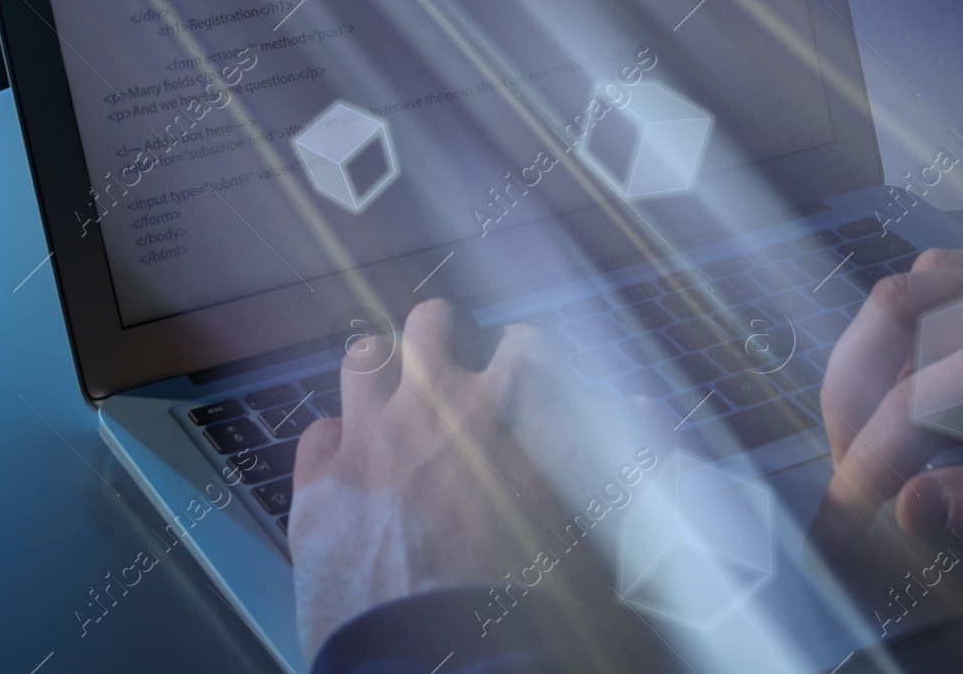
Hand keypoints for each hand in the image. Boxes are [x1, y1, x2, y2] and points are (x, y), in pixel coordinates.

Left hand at [286, 299, 631, 660]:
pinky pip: (319, 430)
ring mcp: (374, 440)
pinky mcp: (321, 487)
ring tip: (393, 401)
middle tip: (453, 364)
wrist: (453, 672)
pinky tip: (354, 468)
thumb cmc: (539, 611)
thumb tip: (643, 408)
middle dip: (446, 336)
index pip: (525, 342)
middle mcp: (442, 409)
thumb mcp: (610, 530)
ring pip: (365, 358)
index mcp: (517, 413)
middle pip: (433, 323)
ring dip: (383, 374)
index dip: (526, 356)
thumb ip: (628, 456)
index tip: (524, 372)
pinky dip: (337, 443)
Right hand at [812, 249, 962, 574]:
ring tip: (877, 434)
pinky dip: (909, 324)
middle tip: (856, 477)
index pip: (919, 399)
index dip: (867, 466)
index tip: (844, 526)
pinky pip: (952, 273)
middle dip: (853, 400)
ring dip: (874, 357)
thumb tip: (908, 511)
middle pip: (897, 316)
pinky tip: (918, 376)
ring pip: (916, 284)